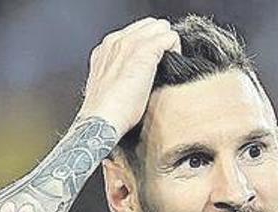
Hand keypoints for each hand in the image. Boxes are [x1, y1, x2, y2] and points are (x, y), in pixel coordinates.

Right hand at [77, 17, 181, 134]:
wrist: (102, 120)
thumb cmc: (108, 112)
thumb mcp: (111, 86)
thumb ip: (122, 73)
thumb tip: (139, 75)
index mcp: (106, 48)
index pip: (137, 32)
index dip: (150, 45)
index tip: (153, 64)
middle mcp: (116, 41)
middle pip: (150, 25)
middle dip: (160, 41)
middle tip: (164, 63)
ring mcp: (130, 44)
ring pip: (161, 28)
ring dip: (169, 45)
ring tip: (168, 66)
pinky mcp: (144, 51)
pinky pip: (169, 37)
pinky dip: (175, 50)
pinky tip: (172, 67)